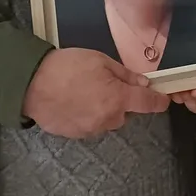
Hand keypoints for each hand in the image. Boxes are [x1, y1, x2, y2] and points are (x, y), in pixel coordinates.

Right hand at [22, 47, 170, 138]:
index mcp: (118, 99)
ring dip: (102, 108)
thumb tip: (142, 82)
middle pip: (124, 112)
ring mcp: (91, 130)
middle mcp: (108, 119)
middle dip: (119, 99)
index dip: (158, 101)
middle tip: (103, 82)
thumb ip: (124, 74)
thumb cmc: (67, 67)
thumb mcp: (100, 60)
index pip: (148, 104)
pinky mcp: (76, 135)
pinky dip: (86, 114)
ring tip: (83, 90)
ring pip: (106, 119)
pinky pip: (90, 124)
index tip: (162, 99)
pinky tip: (73, 101)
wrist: (32, 84)